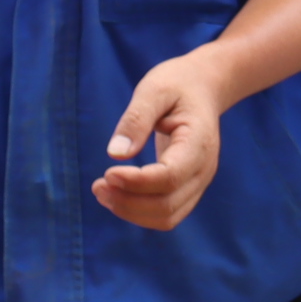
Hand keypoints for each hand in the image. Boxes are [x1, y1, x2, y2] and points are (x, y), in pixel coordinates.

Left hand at [93, 56, 225, 230]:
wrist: (203, 87)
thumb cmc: (178, 84)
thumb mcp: (154, 89)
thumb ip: (136, 120)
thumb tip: (116, 154)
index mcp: (198, 143)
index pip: (170, 176)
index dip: (137, 182)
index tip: (107, 173)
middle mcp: (203, 169)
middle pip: (167, 205)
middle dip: (128, 202)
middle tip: (97, 186)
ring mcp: (198, 182)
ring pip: (167, 216)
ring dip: (131, 212)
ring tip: (102, 192)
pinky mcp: (188, 188)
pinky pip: (166, 214)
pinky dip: (139, 212)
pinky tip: (117, 195)